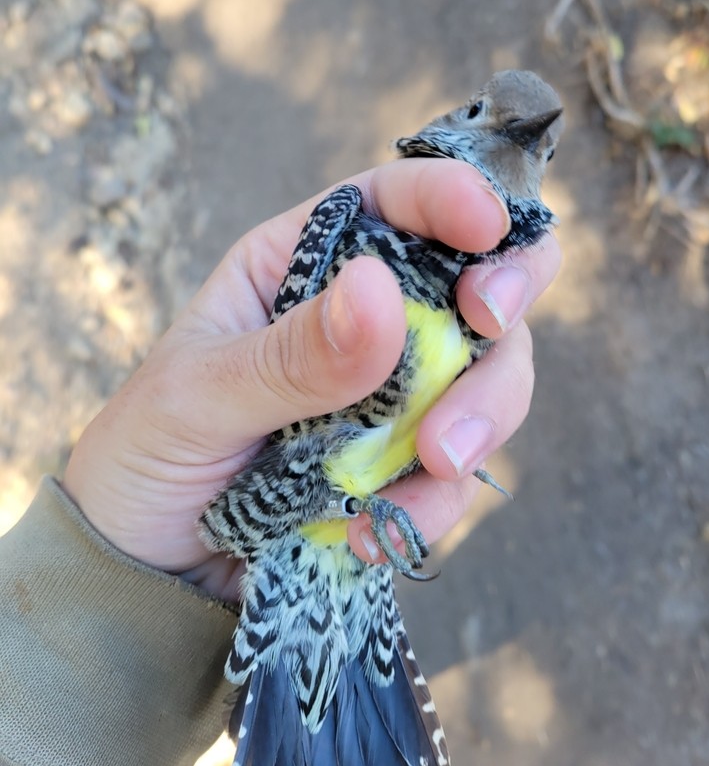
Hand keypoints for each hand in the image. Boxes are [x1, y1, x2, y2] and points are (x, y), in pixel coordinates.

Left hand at [63, 158, 559, 601]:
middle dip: (503, 296)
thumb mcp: (200, 397)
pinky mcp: (407, 462)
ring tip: (434, 467)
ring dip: (483, 414)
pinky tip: (376, 533)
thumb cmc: (148, 454)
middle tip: (490, 326)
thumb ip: (292, 353)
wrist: (147, 571)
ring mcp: (394, 390)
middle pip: (474, 276)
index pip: (393, 202)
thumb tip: (381, 292)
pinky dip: (439, 500)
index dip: (451, 194)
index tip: (485, 225)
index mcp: (303, 265)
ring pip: (491, 371)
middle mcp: (365, 317)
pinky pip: (462, 469)